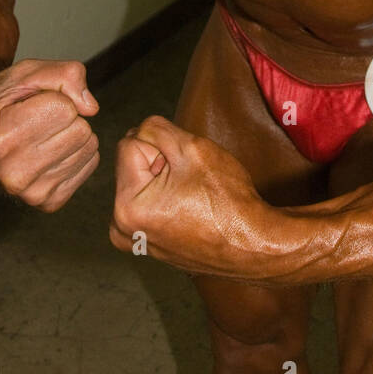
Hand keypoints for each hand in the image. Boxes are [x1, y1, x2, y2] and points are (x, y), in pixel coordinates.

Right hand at [0, 59, 99, 210]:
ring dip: (70, 135)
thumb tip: (91, 108)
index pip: (65, 109)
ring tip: (41, 135)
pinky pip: (89, 164)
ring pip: (88, 148)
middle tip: (37, 119)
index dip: (54, 98)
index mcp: (1, 139)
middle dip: (66, 117)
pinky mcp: (47, 202)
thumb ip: (63, 75)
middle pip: (81, 130)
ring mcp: (30, 193)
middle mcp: (13, 173)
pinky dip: (75, 153)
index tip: (31, 104)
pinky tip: (49, 151)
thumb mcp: (22, 74)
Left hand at [110, 116, 269, 276]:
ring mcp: (134, 240)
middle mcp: (122, 228)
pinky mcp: (146, 245)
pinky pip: (147, 204)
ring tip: (190, 196)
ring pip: (140, 183)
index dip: (161, 146)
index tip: (184, 168)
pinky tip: (187, 209)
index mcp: (126, 206)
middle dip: (159, 163)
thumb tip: (139, 129)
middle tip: (190, 182)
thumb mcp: (192, 148)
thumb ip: (156, 128)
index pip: (129, 144)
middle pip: (132, 165)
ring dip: (161, 180)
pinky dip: (163, 200)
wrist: (251, 245)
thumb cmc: (226, 200)